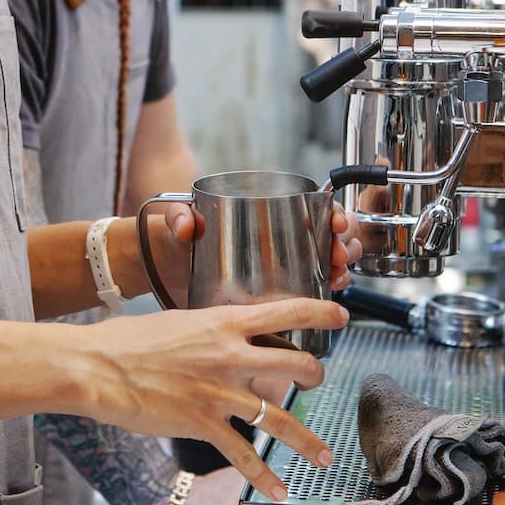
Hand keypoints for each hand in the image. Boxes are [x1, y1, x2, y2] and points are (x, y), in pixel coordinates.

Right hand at [80, 298, 349, 500]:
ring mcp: (220, 391)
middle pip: (298, 363)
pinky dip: (264, 477)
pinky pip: (244, 454)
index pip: (287, 311)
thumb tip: (217, 332)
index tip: (341, 315)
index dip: (322, 312)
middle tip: (317, 382)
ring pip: (280, 417)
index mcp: (224, 322)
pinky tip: (278, 490)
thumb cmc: (126, 340)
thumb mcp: (177, 320)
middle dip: (316, 376)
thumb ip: (207, 328)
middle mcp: (230, 354)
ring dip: (307, 439)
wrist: (98, 367)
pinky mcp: (203, 423)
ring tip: (322, 454)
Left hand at [136, 201, 361, 298]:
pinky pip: (309, 290)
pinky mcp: (271, 291)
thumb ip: (179, 218)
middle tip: (338, 256)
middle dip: (342, 244)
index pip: (310, 207)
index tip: (337, 223)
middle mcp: (276, 236)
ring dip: (339, 268)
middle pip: (325, 236)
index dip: (332, 213)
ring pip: (323, 262)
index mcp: (261, 211)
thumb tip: (186, 224)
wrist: (163, 268)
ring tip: (337, 277)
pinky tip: (329, 297)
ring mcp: (277, 264)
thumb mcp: (178, 222)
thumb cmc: (174, 236)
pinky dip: (324, 292)